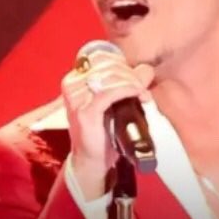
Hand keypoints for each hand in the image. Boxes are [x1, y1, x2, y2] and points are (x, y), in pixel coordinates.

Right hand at [60, 50, 153, 198]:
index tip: (137, 75)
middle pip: (107, 65)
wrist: (91, 160)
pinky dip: (128, 91)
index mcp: (75, 79)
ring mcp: (76, 99)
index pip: (101, 57)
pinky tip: (139, 95)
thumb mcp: (112, 102)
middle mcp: (72, 85)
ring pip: (111, 77)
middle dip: (130, 73)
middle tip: (144, 85)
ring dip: (132, 83)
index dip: (122, 63)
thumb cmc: (102, 131)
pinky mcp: (85, 112)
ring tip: (143, 93)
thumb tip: (146, 69)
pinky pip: (110, 93)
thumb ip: (125, 84)